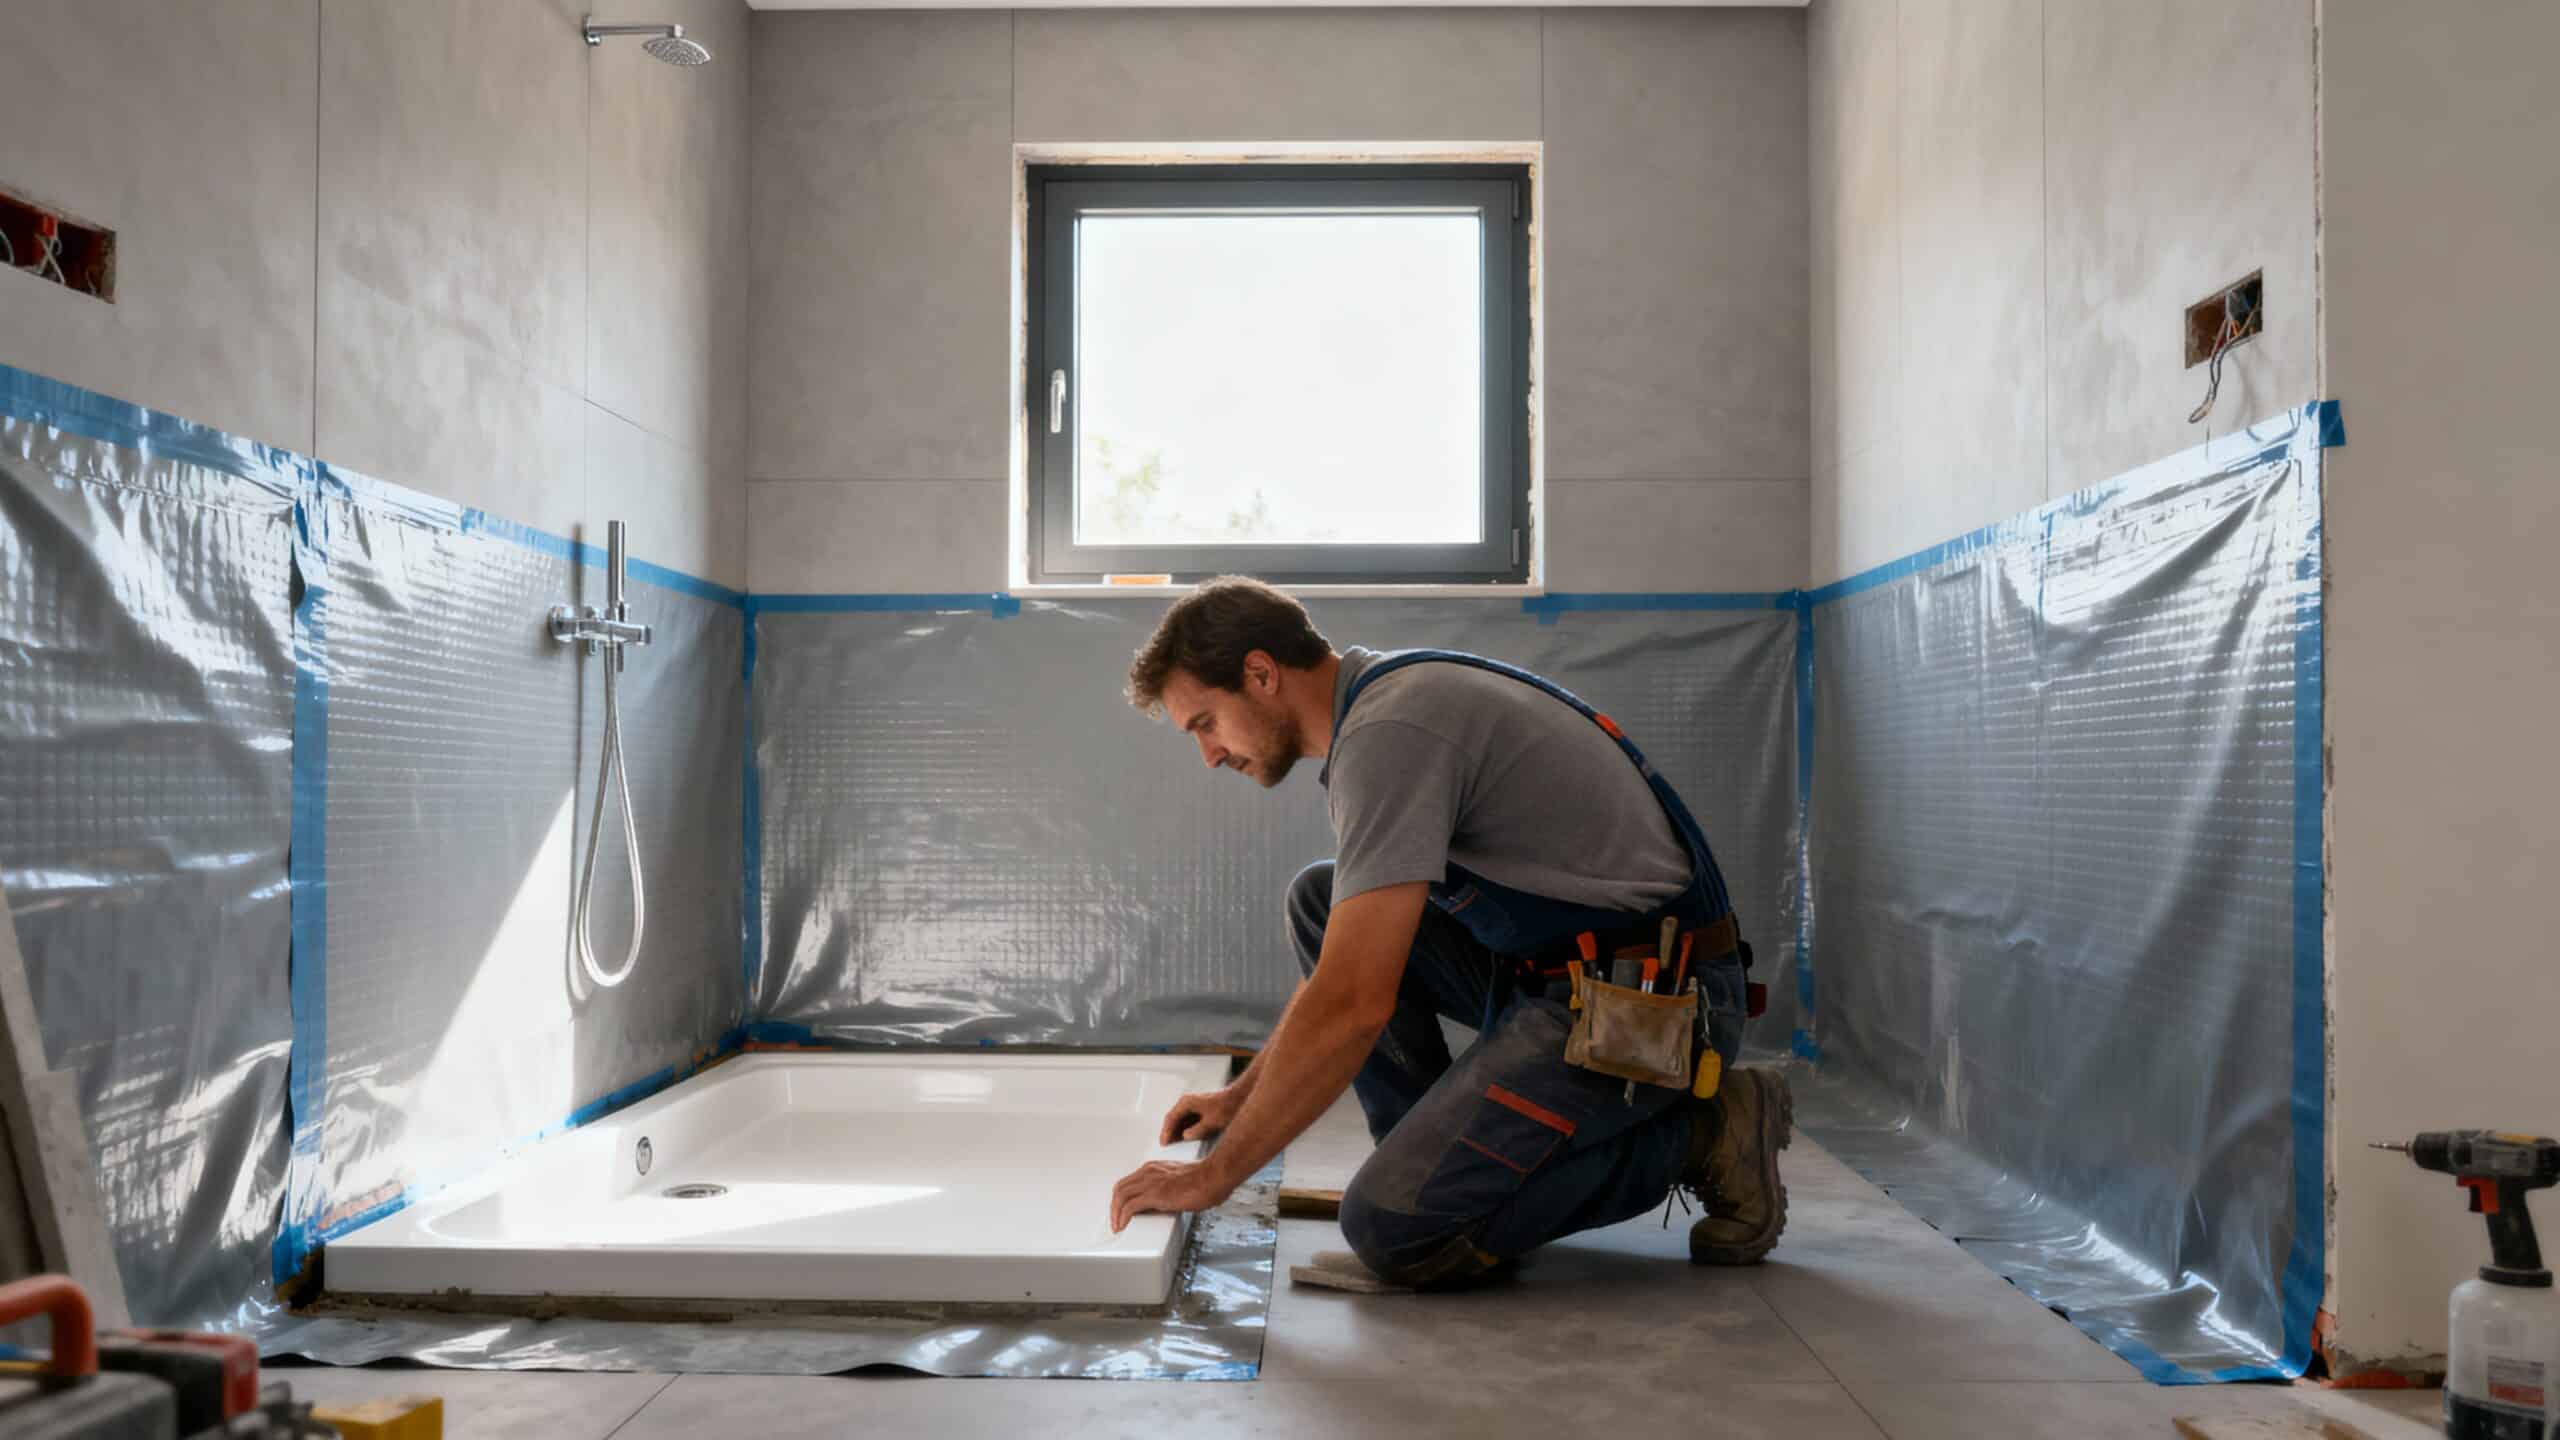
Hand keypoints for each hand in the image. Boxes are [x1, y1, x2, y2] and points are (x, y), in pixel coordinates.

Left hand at [1110, 1158, 1237, 1232]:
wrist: (1214, 1177)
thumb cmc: (1205, 1179)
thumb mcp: (1180, 1181)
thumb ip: (1168, 1188)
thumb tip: (1164, 1203)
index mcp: (1154, 1168)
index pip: (1128, 1182)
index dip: (1121, 1198)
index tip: (1121, 1210)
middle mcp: (1149, 1172)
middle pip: (1120, 1188)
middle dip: (1114, 1206)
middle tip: (1116, 1221)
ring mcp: (1151, 1182)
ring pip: (1121, 1196)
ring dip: (1115, 1213)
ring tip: (1117, 1226)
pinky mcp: (1155, 1194)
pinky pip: (1130, 1206)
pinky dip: (1123, 1217)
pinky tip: (1123, 1226)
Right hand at [1159, 1085, 1245, 1145]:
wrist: (1239, 1098)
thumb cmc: (1226, 1107)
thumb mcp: (1212, 1122)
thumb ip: (1198, 1130)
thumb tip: (1185, 1136)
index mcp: (1186, 1102)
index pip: (1170, 1118)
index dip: (1166, 1132)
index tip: (1163, 1144)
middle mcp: (1187, 1102)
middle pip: (1173, 1119)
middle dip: (1169, 1133)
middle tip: (1165, 1147)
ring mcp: (1193, 1106)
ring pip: (1180, 1121)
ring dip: (1176, 1132)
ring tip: (1172, 1146)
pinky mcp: (1199, 1110)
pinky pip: (1187, 1121)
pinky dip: (1184, 1130)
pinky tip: (1185, 1139)